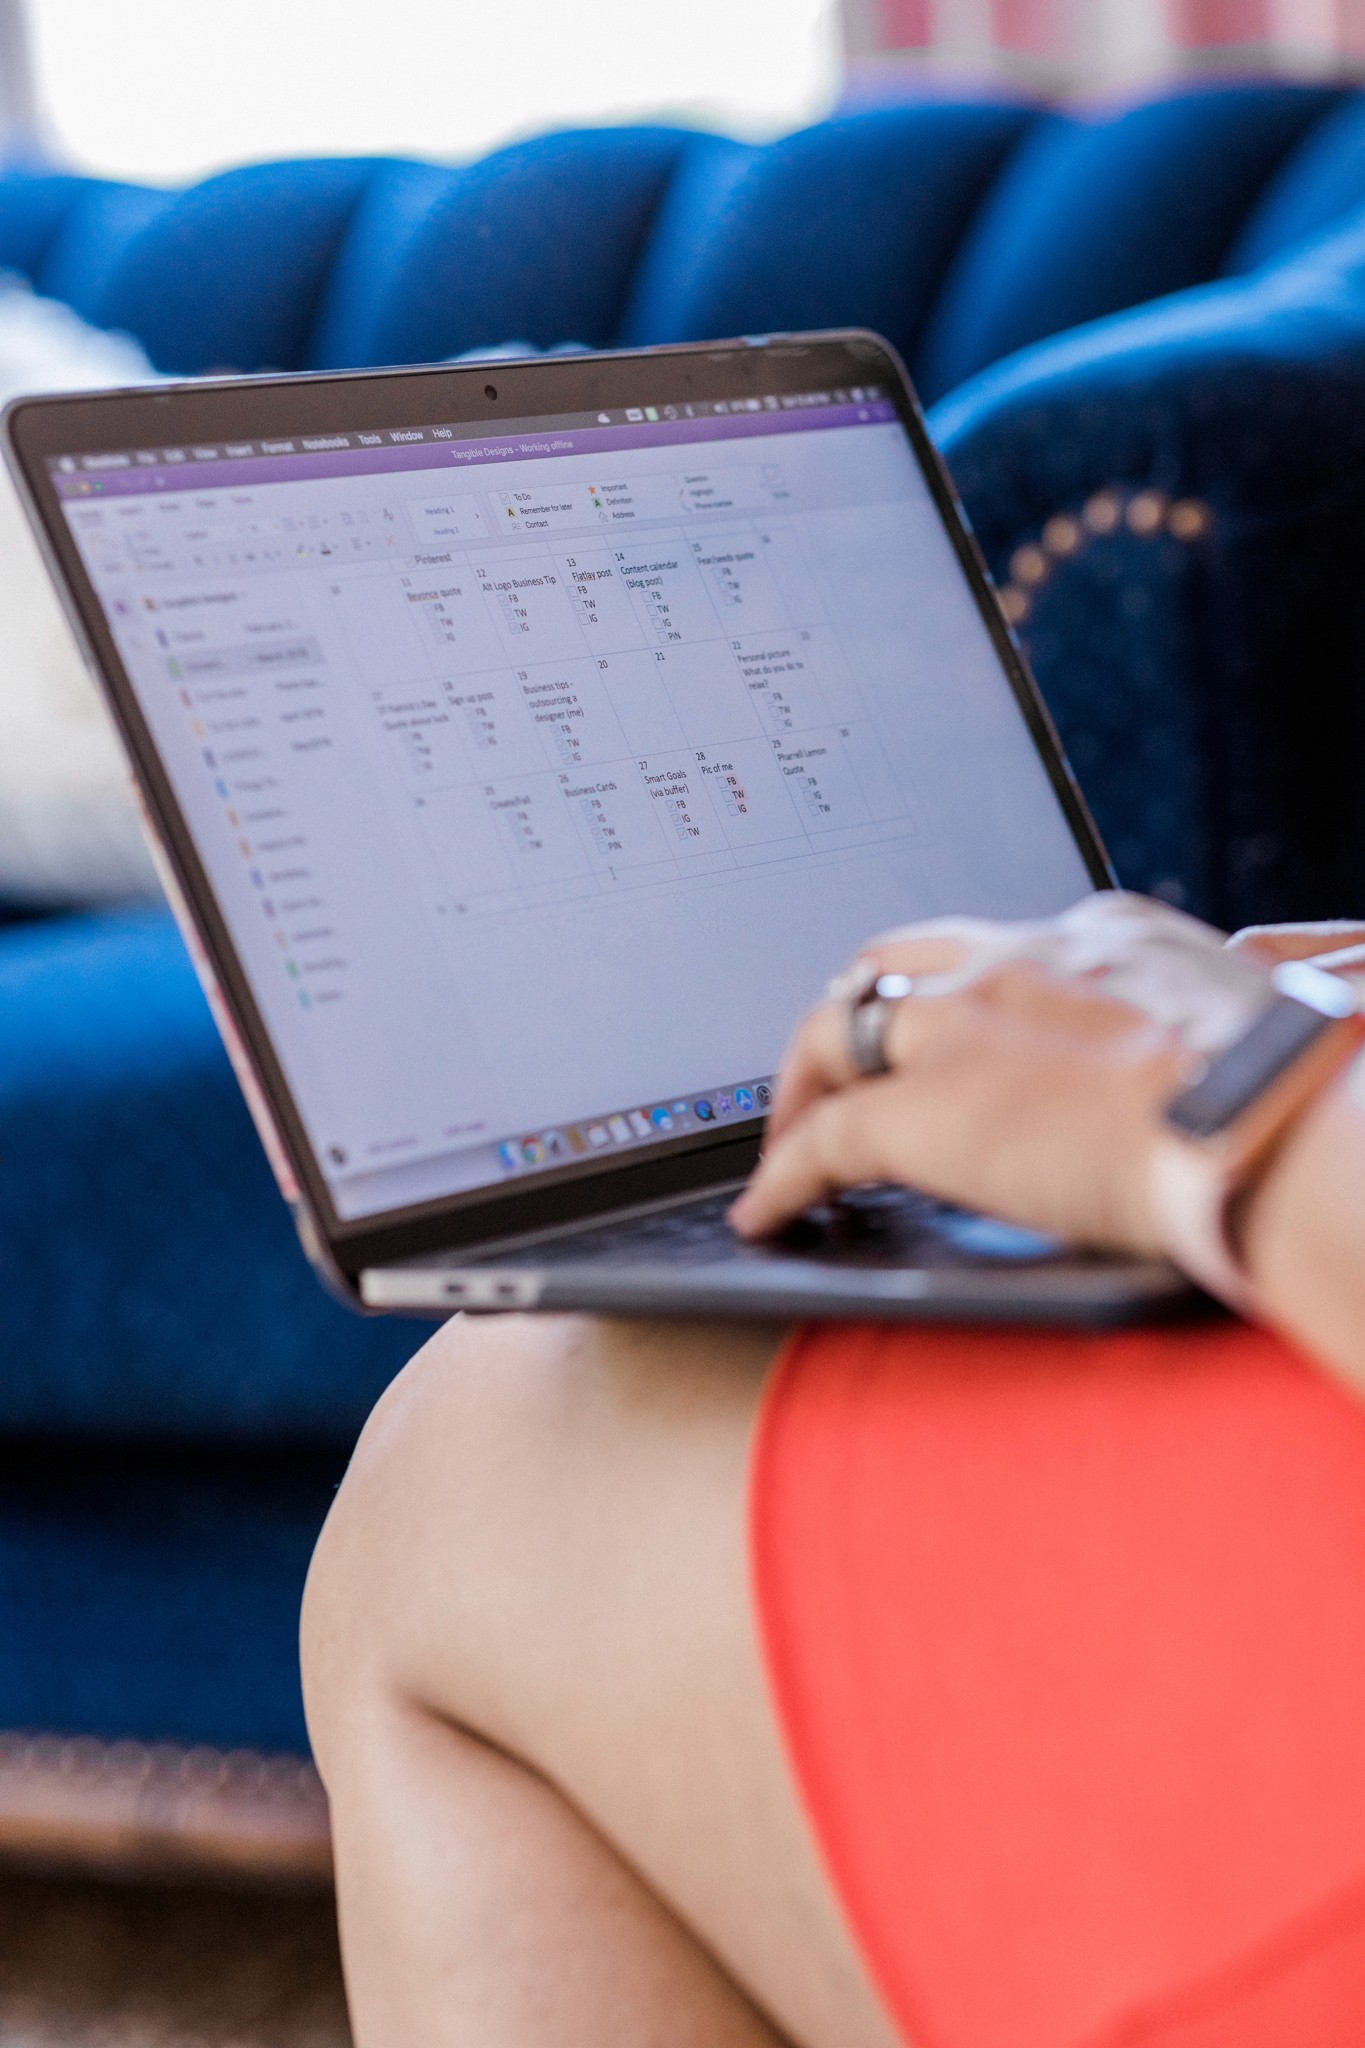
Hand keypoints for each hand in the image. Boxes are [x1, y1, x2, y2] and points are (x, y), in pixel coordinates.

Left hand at [730, 894, 1280, 1254]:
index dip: (945, 990)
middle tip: (835, 1073)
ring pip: (834, 1032)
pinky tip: (770, 1212)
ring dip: (800, 1090)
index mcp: (1101, 936)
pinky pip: (823, 1141)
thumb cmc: (1288, 1091)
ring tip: (786, 1141)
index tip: (939, 1027)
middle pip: (891, 965)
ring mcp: (963, 1025)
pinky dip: (783, 1177)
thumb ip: (1190, 1024)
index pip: (987, 948)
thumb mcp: (1242, 1019)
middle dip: (853, 1016)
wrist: (1274, 1127)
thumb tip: (1205, 1053)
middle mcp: (1019, 959)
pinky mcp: (925, 1107)